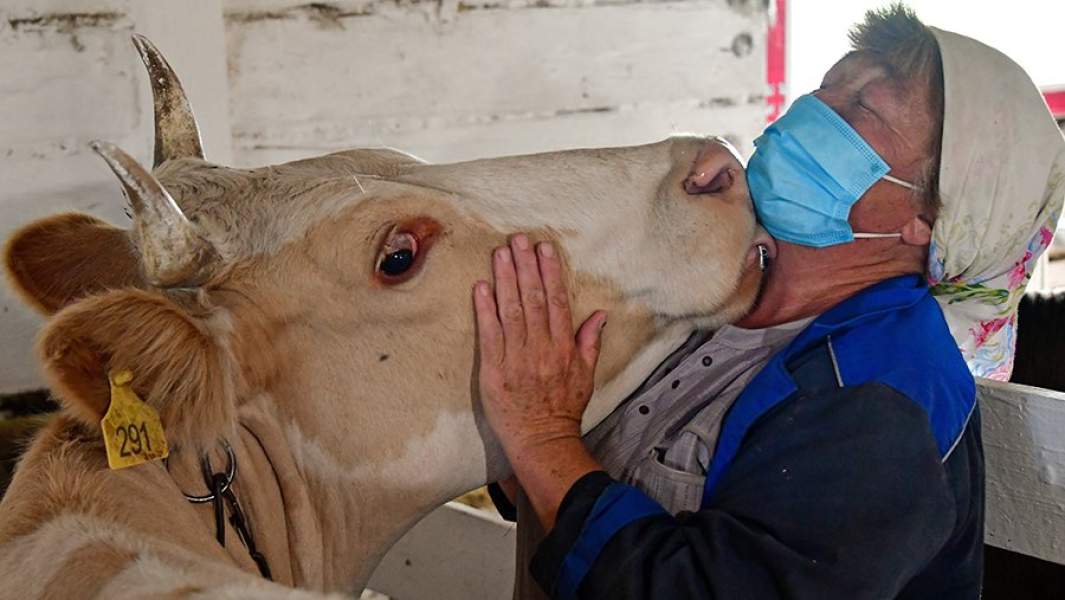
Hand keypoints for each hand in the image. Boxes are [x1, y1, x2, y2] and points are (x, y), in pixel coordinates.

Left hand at [473, 234, 606, 527]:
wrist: (542, 440)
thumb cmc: (563, 409)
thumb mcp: (586, 376)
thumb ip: (589, 342)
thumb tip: (598, 315)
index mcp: (563, 347)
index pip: (555, 301)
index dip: (549, 272)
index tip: (543, 248)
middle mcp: (541, 348)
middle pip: (532, 299)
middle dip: (525, 267)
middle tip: (518, 240)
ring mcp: (516, 358)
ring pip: (511, 311)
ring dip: (505, 279)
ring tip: (500, 254)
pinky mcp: (494, 370)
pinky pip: (489, 335)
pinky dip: (485, 310)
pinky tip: (481, 287)